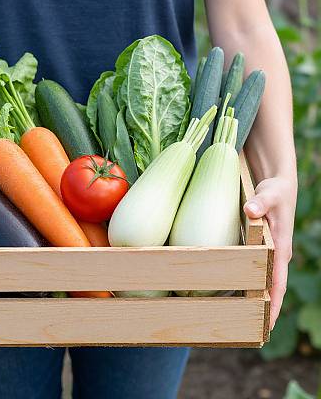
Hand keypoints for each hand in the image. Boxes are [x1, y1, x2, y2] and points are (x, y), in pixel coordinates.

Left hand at [243, 175, 296, 327]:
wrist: (278, 183)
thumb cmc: (275, 190)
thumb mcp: (270, 194)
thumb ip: (261, 203)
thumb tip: (251, 211)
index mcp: (280, 247)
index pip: (278, 282)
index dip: (274, 304)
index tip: (268, 325)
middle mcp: (275, 253)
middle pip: (270, 287)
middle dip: (263, 308)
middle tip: (248, 330)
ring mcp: (268, 250)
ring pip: (261, 278)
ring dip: (254, 296)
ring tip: (238, 316)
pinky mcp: (260, 244)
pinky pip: (253, 266)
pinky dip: (246, 279)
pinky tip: (232, 286)